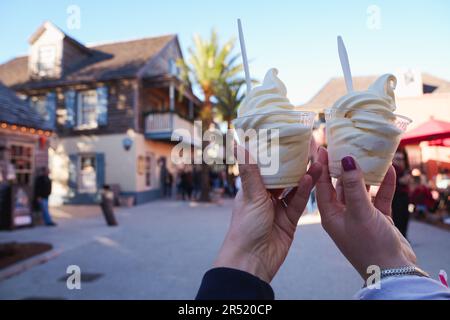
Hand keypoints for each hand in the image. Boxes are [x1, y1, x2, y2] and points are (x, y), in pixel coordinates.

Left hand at [214, 146, 321, 282]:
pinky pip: (298, 203)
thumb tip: (238, 144)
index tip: (288, 141)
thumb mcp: (250, 195)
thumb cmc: (245, 227)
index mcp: (251, 190)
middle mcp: (265, 198)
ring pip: (293, 190)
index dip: (276, 156)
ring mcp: (278, 210)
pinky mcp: (289, 221)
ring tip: (316, 163)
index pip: (265, 168)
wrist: (253, 261)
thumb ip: (250, 170)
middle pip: (282, 178)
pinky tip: (310, 179)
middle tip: (308, 150)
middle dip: (294, 165)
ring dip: (304, 177)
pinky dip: (304, 192)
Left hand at [316, 147, 416, 279]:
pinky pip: (378, 198)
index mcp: (330, 214)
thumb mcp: (359, 212)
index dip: (320, 166)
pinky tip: (389, 170)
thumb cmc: (369, 245)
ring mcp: (359, 217)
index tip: (321, 147)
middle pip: (338, 185)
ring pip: (359, 190)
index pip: (320, 185)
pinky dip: (383, 185)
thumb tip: (347, 158)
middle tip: (343, 145)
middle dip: (341, 167)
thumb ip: (353, 186)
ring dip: (364, 174)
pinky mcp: (376, 219)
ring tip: (366, 154)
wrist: (393, 273)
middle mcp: (342, 214)